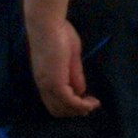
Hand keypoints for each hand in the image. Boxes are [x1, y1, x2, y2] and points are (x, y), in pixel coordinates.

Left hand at [25, 4, 97, 118]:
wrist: (47, 25)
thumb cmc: (58, 35)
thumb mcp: (70, 58)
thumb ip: (74, 75)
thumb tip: (80, 91)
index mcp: (45, 80)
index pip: (54, 103)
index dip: (70, 106)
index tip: (86, 101)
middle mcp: (44, 87)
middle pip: (57, 110)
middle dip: (75, 112)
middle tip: (91, 106)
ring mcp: (48, 86)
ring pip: (62, 109)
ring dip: (79, 110)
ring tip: (93, 103)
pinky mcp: (55, 82)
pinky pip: (68, 100)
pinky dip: (80, 104)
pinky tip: (91, 101)